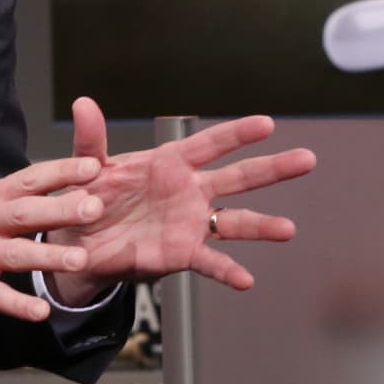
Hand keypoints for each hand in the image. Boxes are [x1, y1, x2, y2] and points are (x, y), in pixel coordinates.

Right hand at [0, 155, 106, 322]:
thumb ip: (5, 198)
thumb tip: (48, 186)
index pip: (29, 178)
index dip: (61, 172)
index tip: (93, 167)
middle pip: (27, 211)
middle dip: (62, 208)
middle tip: (96, 207)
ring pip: (16, 254)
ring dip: (49, 256)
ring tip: (82, 260)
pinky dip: (18, 305)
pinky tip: (41, 313)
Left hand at [45, 97, 316, 305]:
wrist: (77, 245)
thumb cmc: (88, 199)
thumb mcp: (87, 167)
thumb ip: (91, 138)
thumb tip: (84, 103)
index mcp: (169, 163)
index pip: (210, 144)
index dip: (237, 133)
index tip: (267, 124)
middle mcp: (189, 192)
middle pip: (238, 176)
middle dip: (272, 168)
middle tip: (307, 159)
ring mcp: (189, 223)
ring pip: (234, 221)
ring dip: (262, 225)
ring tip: (288, 229)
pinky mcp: (180, 253)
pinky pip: (208, 262)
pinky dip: (227, 271)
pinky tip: (246, 280)